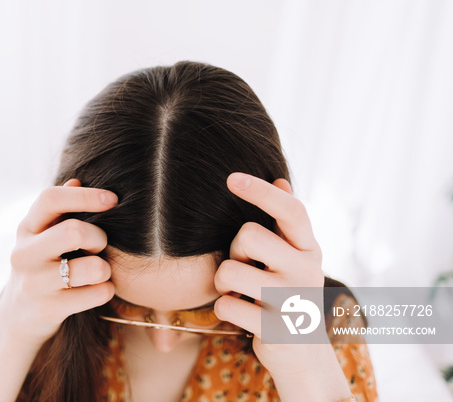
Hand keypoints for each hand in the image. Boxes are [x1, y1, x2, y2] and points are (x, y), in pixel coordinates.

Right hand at [0, 179, 116, 344]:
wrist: (18, 319)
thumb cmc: (42, 267)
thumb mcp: (42, 237)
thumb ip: (59, 210)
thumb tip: (77, 181)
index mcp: (27, 228)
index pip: (51, 199)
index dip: (85, 196)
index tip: (113, 200)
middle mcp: (24, 253)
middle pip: (74, 231)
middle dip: (99, 238)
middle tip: (100, 246)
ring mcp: (34, 283)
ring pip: (92, 267)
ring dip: (105, 269)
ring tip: (99, 272)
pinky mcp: (48, 309)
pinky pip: (97, 293)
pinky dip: (106, 290)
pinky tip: (98, 290)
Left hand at [213, 173, 349, 399]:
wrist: (302, 356)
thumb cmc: (287, 295)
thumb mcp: (292, 258)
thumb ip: (284, 223)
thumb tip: (280, 180)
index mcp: (310, 249)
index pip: (291, 210)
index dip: (261, 191)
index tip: (232, 178)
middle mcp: (307, 270)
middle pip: (248, 235)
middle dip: (234, 251)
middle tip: (246, 269)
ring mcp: (293, 301)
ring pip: (230, 271)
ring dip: (224, 284)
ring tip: (242, 293)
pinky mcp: (276, 330)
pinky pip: (226, 306)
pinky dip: (225, 310)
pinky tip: (243, 316)